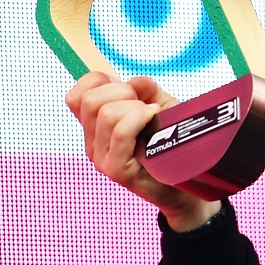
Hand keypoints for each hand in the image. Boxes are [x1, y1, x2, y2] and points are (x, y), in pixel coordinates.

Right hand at [64, 73, 221, 230]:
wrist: (188, 182)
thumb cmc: (172, 144)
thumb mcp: (160, 107)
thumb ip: (146, 90)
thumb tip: (134, 81)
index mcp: (95, 127)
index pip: (77, 95)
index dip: (101, 82)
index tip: (130, 91)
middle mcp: (92, 143)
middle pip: (90, 100)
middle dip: (123, 91)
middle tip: (146, 104)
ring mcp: (102, 158)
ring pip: (107, 113)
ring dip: (137, 107)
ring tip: (154, 116)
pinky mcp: (116, 170)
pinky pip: (121, 132)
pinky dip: (141, 117)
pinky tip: (156, 119)